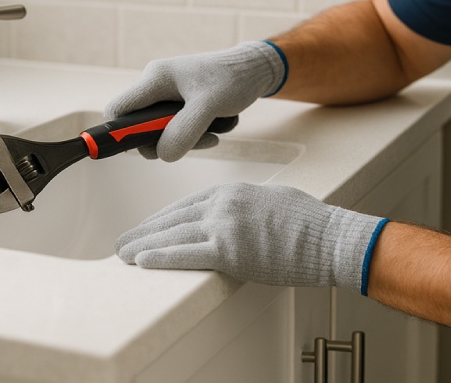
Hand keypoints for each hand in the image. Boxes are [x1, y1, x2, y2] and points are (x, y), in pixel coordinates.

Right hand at [104, 41, 286, 160]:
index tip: (146, 148)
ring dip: (186, 139)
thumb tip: (162, 155)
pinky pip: (178, 129)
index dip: (121, 134)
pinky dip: (195, 135)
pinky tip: (216, 129)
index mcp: (154, 79)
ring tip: (213, 133)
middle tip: (193, 141)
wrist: (256, 69)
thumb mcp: (209, 106)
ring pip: (161, 132)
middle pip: (139, 127)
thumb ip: (184, 131)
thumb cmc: (233, 79)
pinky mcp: (181, 105)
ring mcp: (168, 96)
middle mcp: (156, 87)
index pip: (118, 110)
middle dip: (164, 141)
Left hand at [115, 182, 387, 293]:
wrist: (328, 238)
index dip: (162, 219)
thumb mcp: (271, 200)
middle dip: (145, 231)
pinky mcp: (229, 250)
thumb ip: (245, 205)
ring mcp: (224, 226)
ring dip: (143, 245)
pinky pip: (186, 254)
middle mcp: (223, 204)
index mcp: (232, 191)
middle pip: (173, 218)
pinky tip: (142, 261)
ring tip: (123, 254)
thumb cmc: (309, 223)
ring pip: (174, 236)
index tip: (147, 228)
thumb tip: (235, 215)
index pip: (186, 204)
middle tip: (122, 241)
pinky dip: (161, 257)